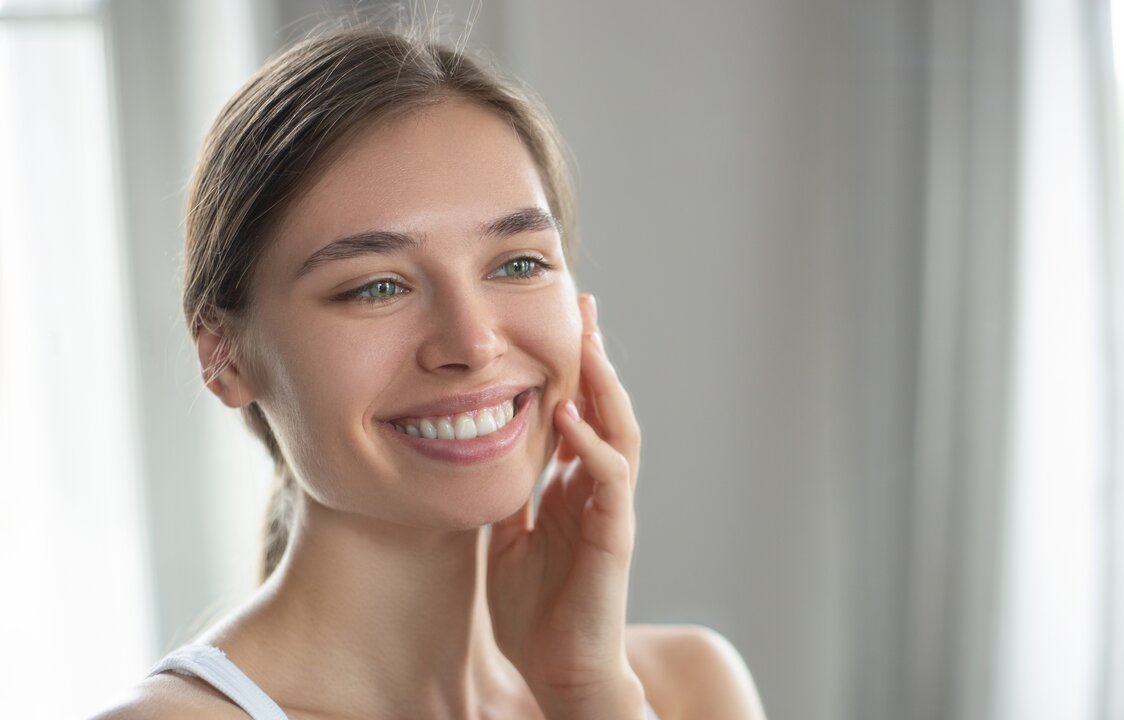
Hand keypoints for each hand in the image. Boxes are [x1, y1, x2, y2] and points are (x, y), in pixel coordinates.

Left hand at [487, 293, 645, 716]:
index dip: (572, 369)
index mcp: (573, 488)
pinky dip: (592, 443)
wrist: (557, 670)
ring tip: (586, 343)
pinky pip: (610, 477)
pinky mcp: (614, 533)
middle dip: (595, 357)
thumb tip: (481, 457)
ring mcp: (609, 508)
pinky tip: (569, 414)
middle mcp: (597, 489)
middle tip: (582, 307)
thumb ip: (508, 497)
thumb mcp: (505, 541)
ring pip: (620, 431)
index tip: (558, 322)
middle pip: (607, 408)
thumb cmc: (534, 612)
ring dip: (604, 386)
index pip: (580, 414)